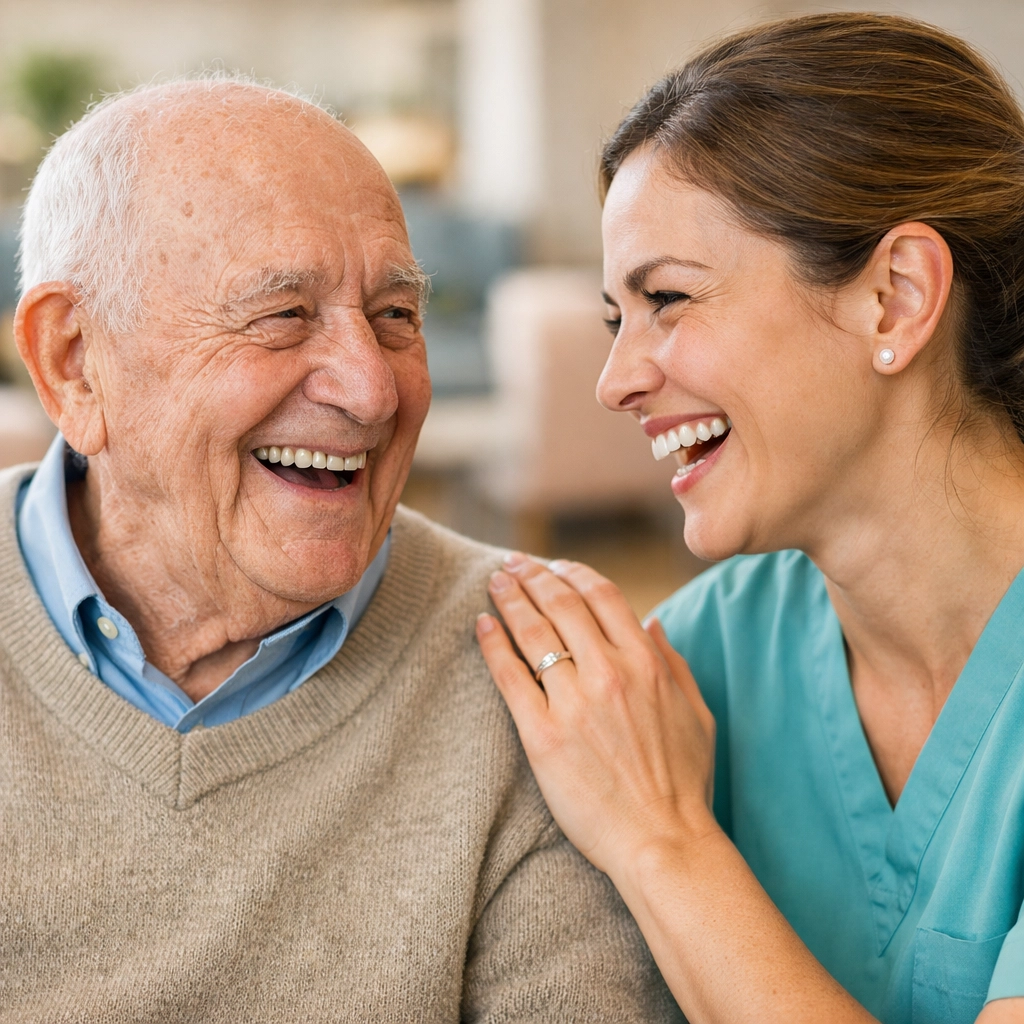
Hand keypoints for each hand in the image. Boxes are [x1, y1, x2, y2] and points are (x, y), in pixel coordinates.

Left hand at [477, 552, 718, 875]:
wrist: (663, 841)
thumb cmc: (684, 783)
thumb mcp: (696, 713)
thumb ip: (674, 662)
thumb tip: (653, 622)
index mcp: (646, 664)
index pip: (602, 595)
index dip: (573, 572)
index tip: (555, 566)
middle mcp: (609, 674)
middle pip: (561, 604)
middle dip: (534, 575)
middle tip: (513, 563)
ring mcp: (573, 704)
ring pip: (533, 632)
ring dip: (511, 598)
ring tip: (495, 580)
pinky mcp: (542, 736)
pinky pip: (510, 678)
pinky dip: (493, 644)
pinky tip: (482, 623)